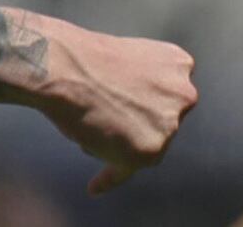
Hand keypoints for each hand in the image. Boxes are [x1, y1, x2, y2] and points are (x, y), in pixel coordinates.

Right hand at [34, 20, 197, 195]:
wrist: (59, 65)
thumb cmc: (76, 56)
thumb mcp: (124, 57)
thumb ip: (141, 82)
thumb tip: (132, 113)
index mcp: (178, 63)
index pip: (167, 95)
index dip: (142, 100)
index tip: (127, 102)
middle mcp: (183, 93)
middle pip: (159, 121)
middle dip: (133, 122)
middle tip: (102, 115)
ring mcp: (170, 123)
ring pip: (142, 144)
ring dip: (117, 142)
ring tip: (84, 123)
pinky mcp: (152, 150)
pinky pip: (126, 169)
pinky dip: (110, 176)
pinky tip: (95, 186)